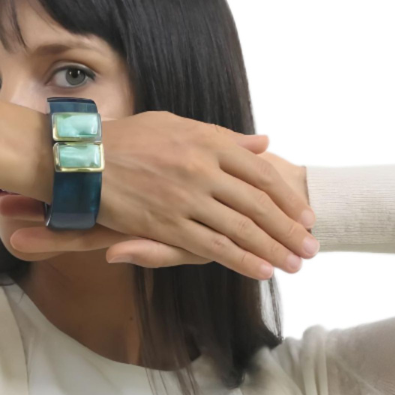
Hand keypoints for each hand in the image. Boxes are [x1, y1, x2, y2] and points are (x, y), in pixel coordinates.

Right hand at [8, 146, 314, 273]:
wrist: (84, 159)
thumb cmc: (128, 139)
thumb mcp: (178, 125)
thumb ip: (224, 137)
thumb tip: (263, 143)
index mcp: (208, 142)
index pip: (260, 173)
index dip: (287, 197)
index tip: (305, 215)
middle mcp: (203, 170)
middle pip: (258, 204)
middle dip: (288, 230)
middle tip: (311, 247)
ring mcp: (186, 199)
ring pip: (241, 229)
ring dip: (272, 249)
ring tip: (294, 264)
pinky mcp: (168, 225)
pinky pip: (212, 246)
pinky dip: (240, 259)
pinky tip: (261, 270)